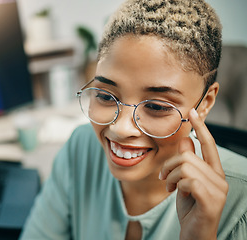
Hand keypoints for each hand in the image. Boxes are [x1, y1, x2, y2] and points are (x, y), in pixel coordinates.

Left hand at [159, 108, 228, 239]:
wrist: (194, 234)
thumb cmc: (190, 208)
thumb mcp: (185, 182)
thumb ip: (187, 162)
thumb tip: (186, 139)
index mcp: (214, 172)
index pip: (209, 144)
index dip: (201, 127)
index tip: (192, 111)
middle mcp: (220, 178)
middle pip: (188, 156)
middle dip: (169, 166)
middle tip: (165, 179)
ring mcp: (217, 190)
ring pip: (185, 167)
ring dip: (170, 177)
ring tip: (170, 188)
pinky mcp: (210, 201)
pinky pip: (188, 181)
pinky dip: (176, 185)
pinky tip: (176, 194)